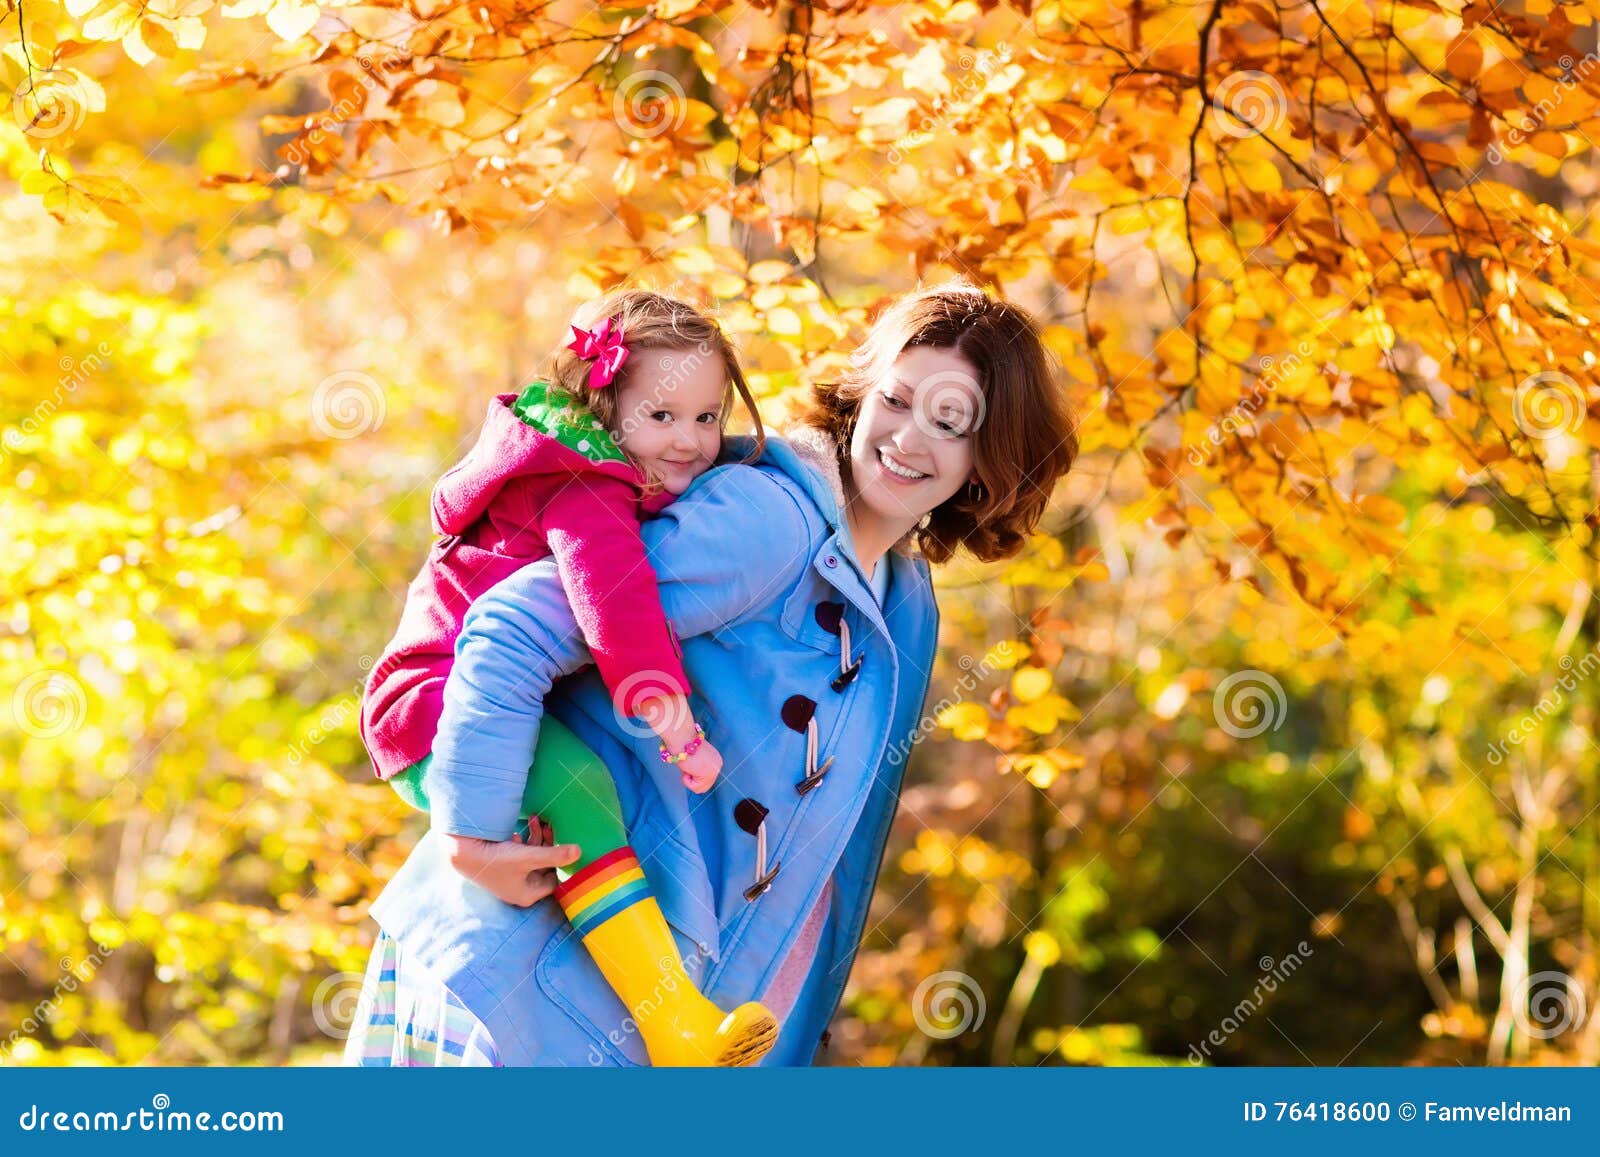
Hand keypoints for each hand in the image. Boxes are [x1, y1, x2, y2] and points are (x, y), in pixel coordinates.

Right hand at [442, 819, 579, 907]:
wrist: (461, 851)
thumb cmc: (496, 859)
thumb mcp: (529, 856)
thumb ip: (555, 854)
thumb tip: (580, 852)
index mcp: (528, 894)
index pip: (554, 880)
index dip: (560, 862)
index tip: (562, 843)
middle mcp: (519, 889)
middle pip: (543, 866)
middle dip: (546, 844)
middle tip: (547, 826)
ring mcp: (509, 878)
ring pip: (531, 858)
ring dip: (534, 839)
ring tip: (534, 819)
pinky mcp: (500, 866)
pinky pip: (517, 854)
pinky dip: (521, 842)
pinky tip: (517, 831)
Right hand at [675, 737, 722, 793]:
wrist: (682, 735)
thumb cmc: (683, 743)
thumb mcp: (694, 756)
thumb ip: (697, 766)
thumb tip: (693, 775)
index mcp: (715, 759)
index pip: (706, 779)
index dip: (693, 775)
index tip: (688, 762)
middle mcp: (718, 764)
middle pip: (705, 786)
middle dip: (692, 779)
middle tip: (687, 766)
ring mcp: (715, 770)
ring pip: (700, 789)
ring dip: (688, 780)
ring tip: (687, 766)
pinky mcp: (708, 774)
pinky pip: (695, 788)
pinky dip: (687, 781)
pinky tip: (687, 768)